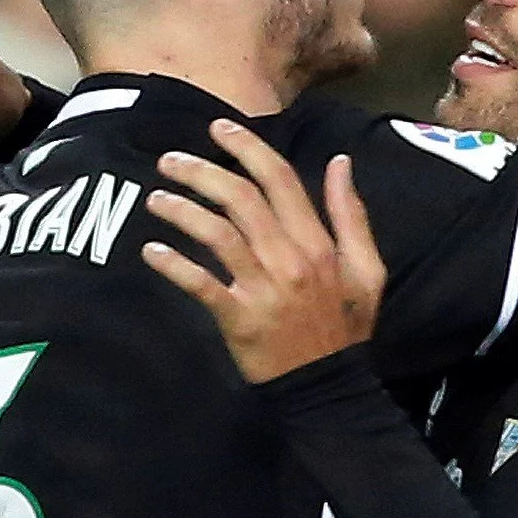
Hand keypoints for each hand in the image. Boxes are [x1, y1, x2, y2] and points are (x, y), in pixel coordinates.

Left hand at [137, 121, 383, 383]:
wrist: (330, 387)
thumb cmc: (345, 327)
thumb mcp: (367, 268)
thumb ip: (351, 214)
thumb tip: (341, 162)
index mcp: (318, 242)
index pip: (279, 180)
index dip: (247, 148)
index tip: (218, 129)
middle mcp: (289, 258)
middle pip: (240, 199)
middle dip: (202, 172)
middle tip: (170, 161)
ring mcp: (263, 288)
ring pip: (216, 234)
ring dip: (181, 211)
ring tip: (155, 199)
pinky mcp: (238, 318)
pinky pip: (200, 284)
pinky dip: (173, 265)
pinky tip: (151, 251)